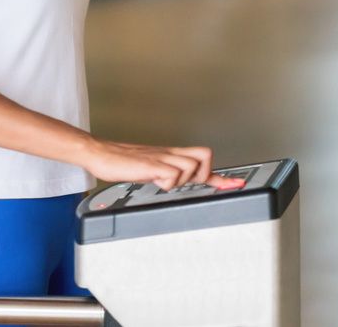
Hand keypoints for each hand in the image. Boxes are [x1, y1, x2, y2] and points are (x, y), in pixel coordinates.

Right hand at [79, 137, 245, 191]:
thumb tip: (176, 184)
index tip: (237, 184)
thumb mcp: (150, 169)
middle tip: (188, 185)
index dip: (222, 176)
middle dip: (203, 175)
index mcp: (171, 154)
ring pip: (191, 166)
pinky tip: (154, 182)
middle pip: (205, 156)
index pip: (203, 160)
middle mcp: (169, 154)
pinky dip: (167, 183)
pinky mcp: (149, 165)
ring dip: (183, 180)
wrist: (99, 153)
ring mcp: (160, 158)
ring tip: (164, 182)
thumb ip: (166, 174)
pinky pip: (171, 175)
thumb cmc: (121, 162)